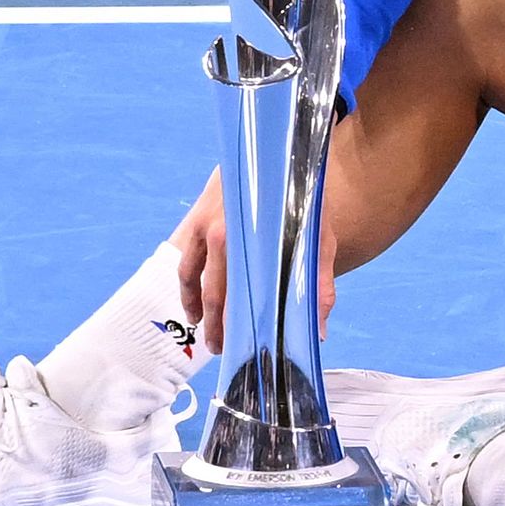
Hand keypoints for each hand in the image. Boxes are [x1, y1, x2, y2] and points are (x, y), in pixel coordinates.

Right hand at [172, 167, 340, 354]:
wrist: (280, 153)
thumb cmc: (304, 200)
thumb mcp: (319, 240)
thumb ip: (318, 284)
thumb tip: (317, 330)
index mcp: (258, 246)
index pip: (245, 298)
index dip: (242, 328)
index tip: (244, 352)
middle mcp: (227, 238)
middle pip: (217, 295)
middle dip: (219, 328)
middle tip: (223, 351)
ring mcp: (208, 228)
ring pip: (196, 281)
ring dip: (199, 312)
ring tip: (208, 335)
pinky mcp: (196, 219)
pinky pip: (184, 261)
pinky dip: (185, 286)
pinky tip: (193, 306)